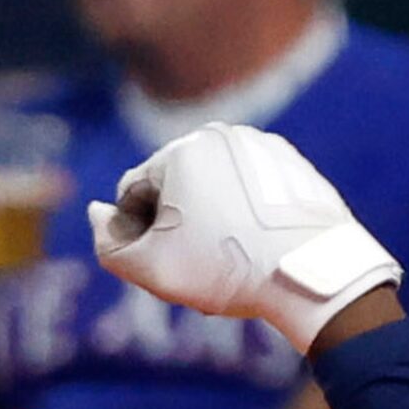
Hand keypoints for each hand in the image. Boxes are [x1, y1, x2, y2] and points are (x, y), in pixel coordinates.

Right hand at [88, 121, 403, 354]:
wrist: (310, 273)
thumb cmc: (225, 269)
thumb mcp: (148, 268)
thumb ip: (106, 242)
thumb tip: (98, 212)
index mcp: (182, 150)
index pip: (132, 191)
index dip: (136, 233)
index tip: (164, 260)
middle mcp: (222, 135)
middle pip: (173, 185)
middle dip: (174, 222)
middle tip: (197, 262)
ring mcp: (261, 146)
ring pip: (212, 186)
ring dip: (208, 217)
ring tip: (228, 255)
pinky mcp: (291, 164)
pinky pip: (248, 188)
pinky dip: (243, 213)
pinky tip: (254, 245)